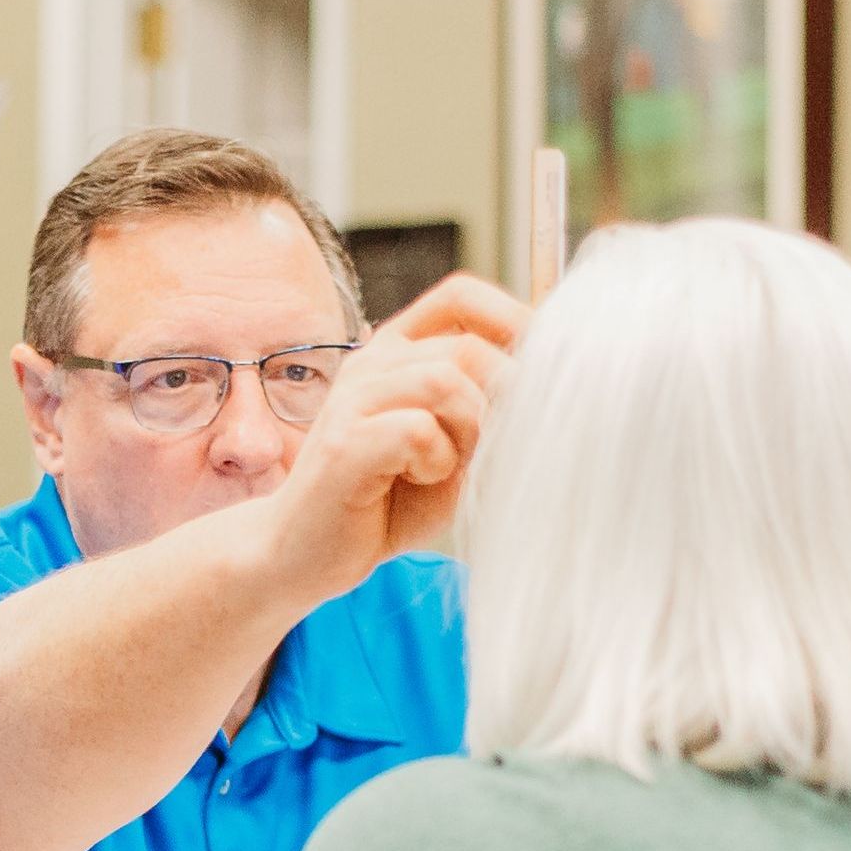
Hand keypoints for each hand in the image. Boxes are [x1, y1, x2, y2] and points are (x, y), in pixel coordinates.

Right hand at [263, 273, 530, 602]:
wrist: (305, 554)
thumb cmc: (383, 506)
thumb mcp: (452, 452)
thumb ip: (486, 416)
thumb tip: (545, 388)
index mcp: (397, 354)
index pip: (461, 296)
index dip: (513, 320)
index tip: (542, 372)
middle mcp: (372, 363)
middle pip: (468, 346)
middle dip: (501, 400)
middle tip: (493, 448)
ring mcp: (353, 399)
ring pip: (446, 380)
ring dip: (468, 432)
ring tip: (448, 468)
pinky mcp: (343, 443)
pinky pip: (418, 430)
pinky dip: (437, 462)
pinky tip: (419, 482)